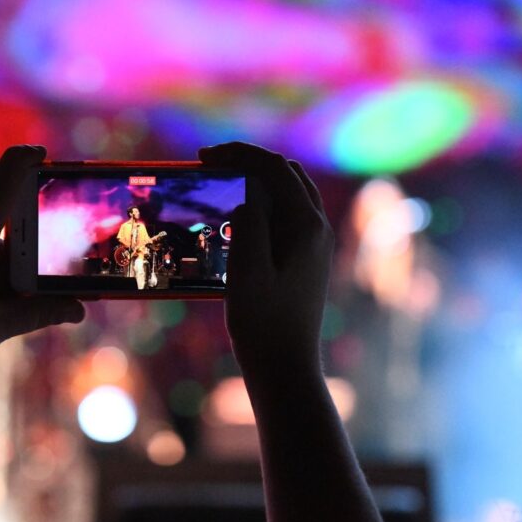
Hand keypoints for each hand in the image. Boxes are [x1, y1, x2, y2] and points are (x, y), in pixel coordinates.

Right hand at [199, 142, 333, 376]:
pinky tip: (236, 216)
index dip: (239, 154)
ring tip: (221, 183)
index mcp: (306, 226)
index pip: (275, 168)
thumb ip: (250, 222)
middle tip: (210, 165)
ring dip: (256, 181)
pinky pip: (286, 215)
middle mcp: (317, 229)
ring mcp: (315, 244)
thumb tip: (249, 193)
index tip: (204, 157)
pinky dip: (262, 203)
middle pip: (286, 174)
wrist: (284, 367)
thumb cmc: (263, 323)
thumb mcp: (247, 270)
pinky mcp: (306, 259)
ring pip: (289, 193)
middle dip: (249, 162)